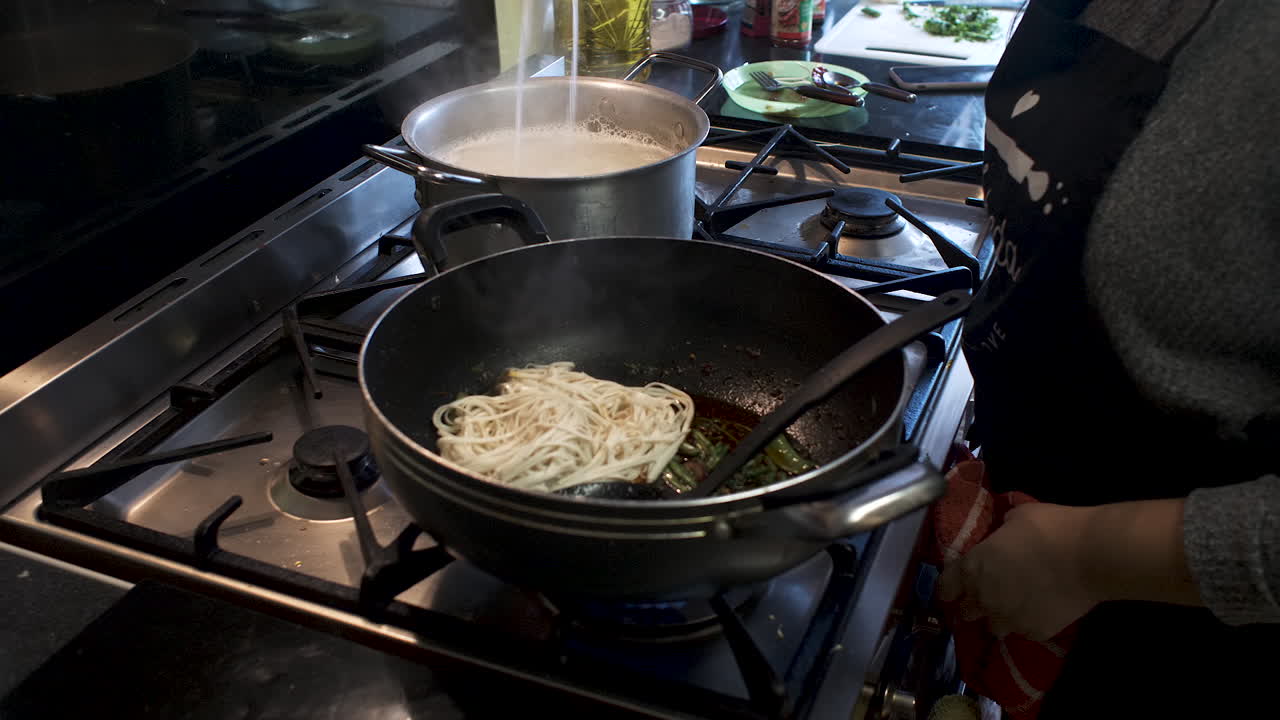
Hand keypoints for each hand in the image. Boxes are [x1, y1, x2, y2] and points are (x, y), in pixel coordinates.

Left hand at [937, 503, 1100, 640]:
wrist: (1090, 556)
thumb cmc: (1051, 528)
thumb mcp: (1016, 518)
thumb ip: (1000, 533)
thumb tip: (1002, 535)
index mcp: (974, 567)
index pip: (945, 588)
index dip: (949, 588)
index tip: (955, 588)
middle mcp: (984, 597)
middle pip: (966, 612)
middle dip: (974, 604)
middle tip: (990, 594)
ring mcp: (1009, 619)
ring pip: (993, 627)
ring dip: (999, 618)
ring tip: (1015, 606)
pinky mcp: (1035, 632)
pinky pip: (1024, 631)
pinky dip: (1028, 623)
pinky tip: (1041, 609)